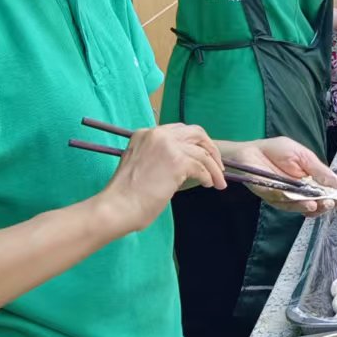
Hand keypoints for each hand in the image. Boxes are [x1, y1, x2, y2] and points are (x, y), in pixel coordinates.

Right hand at [97, 124, 222, 234]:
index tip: (203, 156)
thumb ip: (158, 157)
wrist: (117, 206)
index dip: (195, 143)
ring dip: (214, 168)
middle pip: (195, 133)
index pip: (179, 130)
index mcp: (145, 134)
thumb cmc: (125, 194)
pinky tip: (209, 184)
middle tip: (218, 165)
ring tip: (218, 182)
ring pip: (202, 152)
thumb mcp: (140, 165)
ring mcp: (168, 146)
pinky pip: (202, 167)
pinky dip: (209, 176)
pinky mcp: (177, 161)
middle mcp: (157, 134)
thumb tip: (183, 163)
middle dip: (210, 148)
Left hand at [222, 137, 336, 217]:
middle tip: (332, 203)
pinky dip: (296, 205)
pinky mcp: (274, 199)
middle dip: (325, 204)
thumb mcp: (303, 156)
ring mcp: (287, 196)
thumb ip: (319, 170)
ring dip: (313, 207)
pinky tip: (307, 203)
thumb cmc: (277, 150)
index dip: (335, 196)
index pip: (326, 191)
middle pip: (316, 203)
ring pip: (302, 207)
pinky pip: (286, 204)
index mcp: (310, 179)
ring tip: (320, 204)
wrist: (251, 151)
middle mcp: (300, 191)